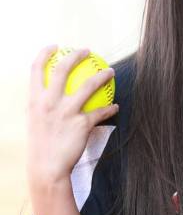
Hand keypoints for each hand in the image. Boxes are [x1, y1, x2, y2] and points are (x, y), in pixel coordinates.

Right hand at [26, 45, 118, 186]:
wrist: (47, 168)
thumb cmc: (41, 146)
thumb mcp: (35, 122)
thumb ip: (41, 106)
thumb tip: (48, 95)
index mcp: (34, 100)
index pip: (36, 69)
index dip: (45, 53)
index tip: (54, 46)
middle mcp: (49, 102)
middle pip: (62, 69)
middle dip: (75, 55)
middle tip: (87, 50)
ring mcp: (65, 112)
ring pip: (88, 86)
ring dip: (102, 75)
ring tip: (110, 71)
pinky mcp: (81, 124)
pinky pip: (100, 112)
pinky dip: (110, 108)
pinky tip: (116, 106)